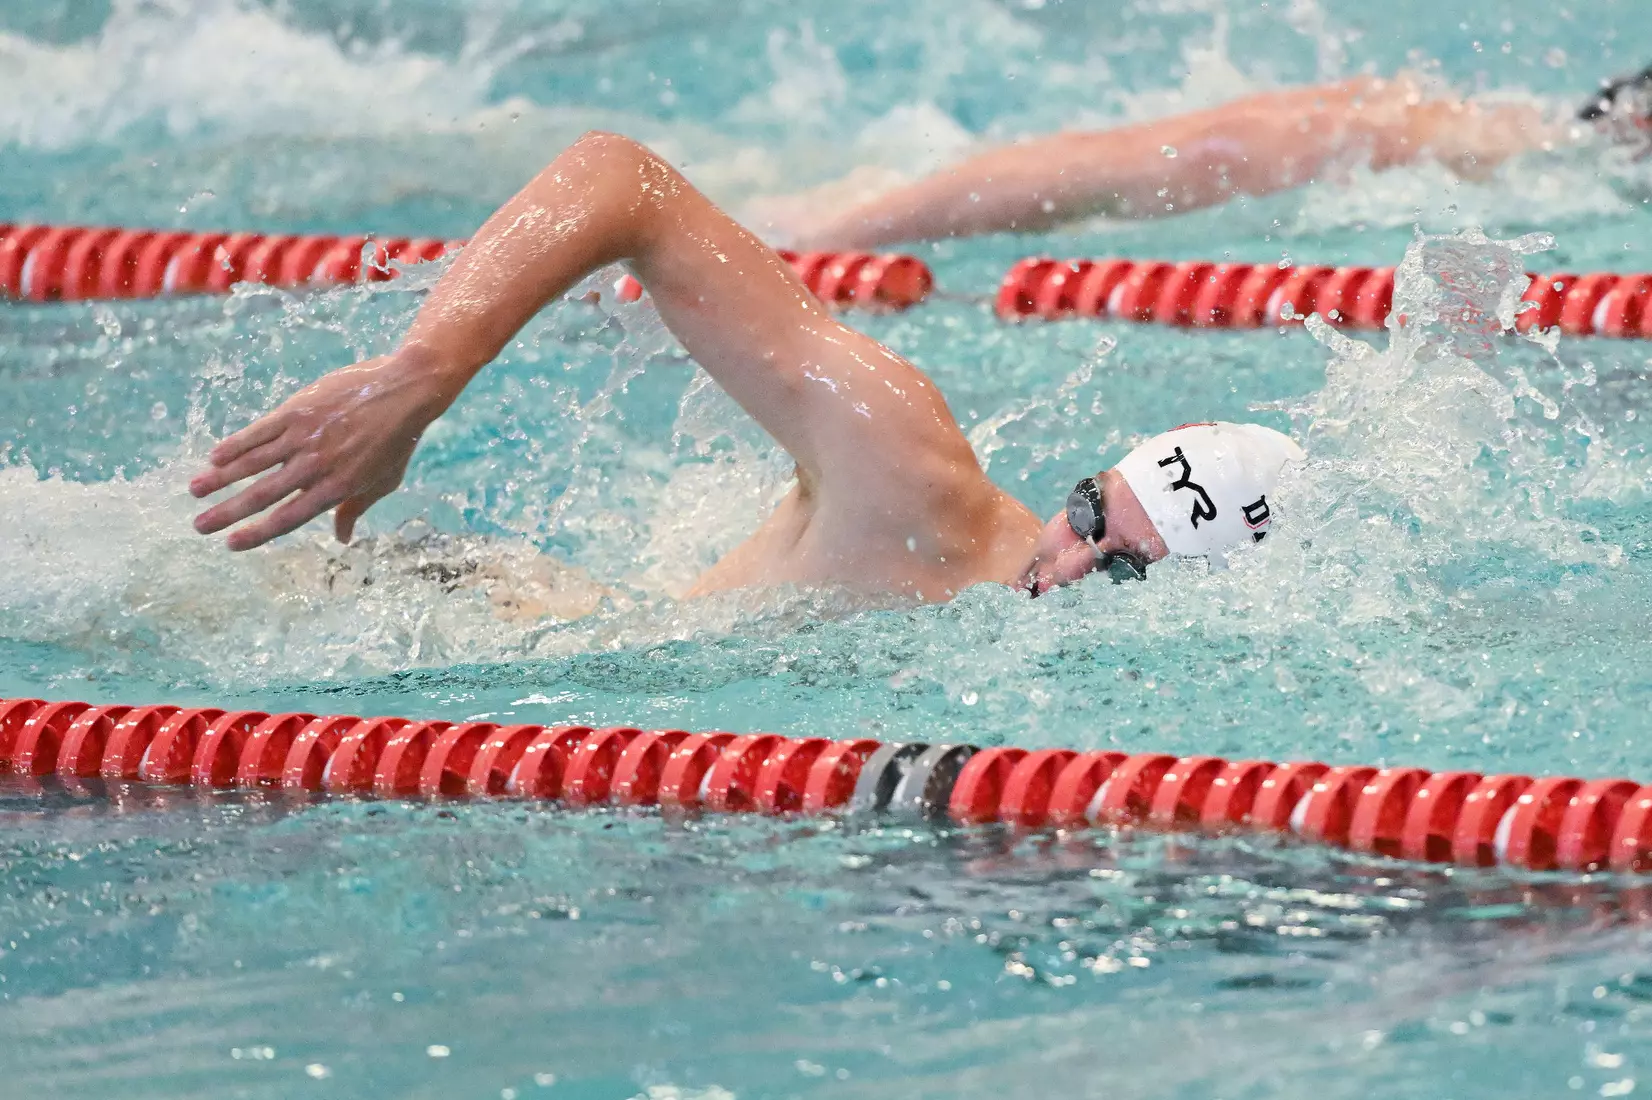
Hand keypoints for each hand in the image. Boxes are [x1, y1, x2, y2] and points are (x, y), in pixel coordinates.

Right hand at [190, 354, 448, 550]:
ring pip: (253, 463)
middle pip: (263, 494)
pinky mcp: (297, 410)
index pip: (289, 517)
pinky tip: (214, 457)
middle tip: (199, 526)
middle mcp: (316, 466)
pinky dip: (235, 445)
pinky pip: (259, 431)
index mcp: (338, 487)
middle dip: (227, 512)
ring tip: (195, 491)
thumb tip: (342, 539)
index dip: (258, 533)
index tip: (232, 544)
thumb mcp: (384, 481)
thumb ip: (355, 509)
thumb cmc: (397, 440)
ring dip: (220, 478)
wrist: (404, 390)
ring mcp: (304, 437)